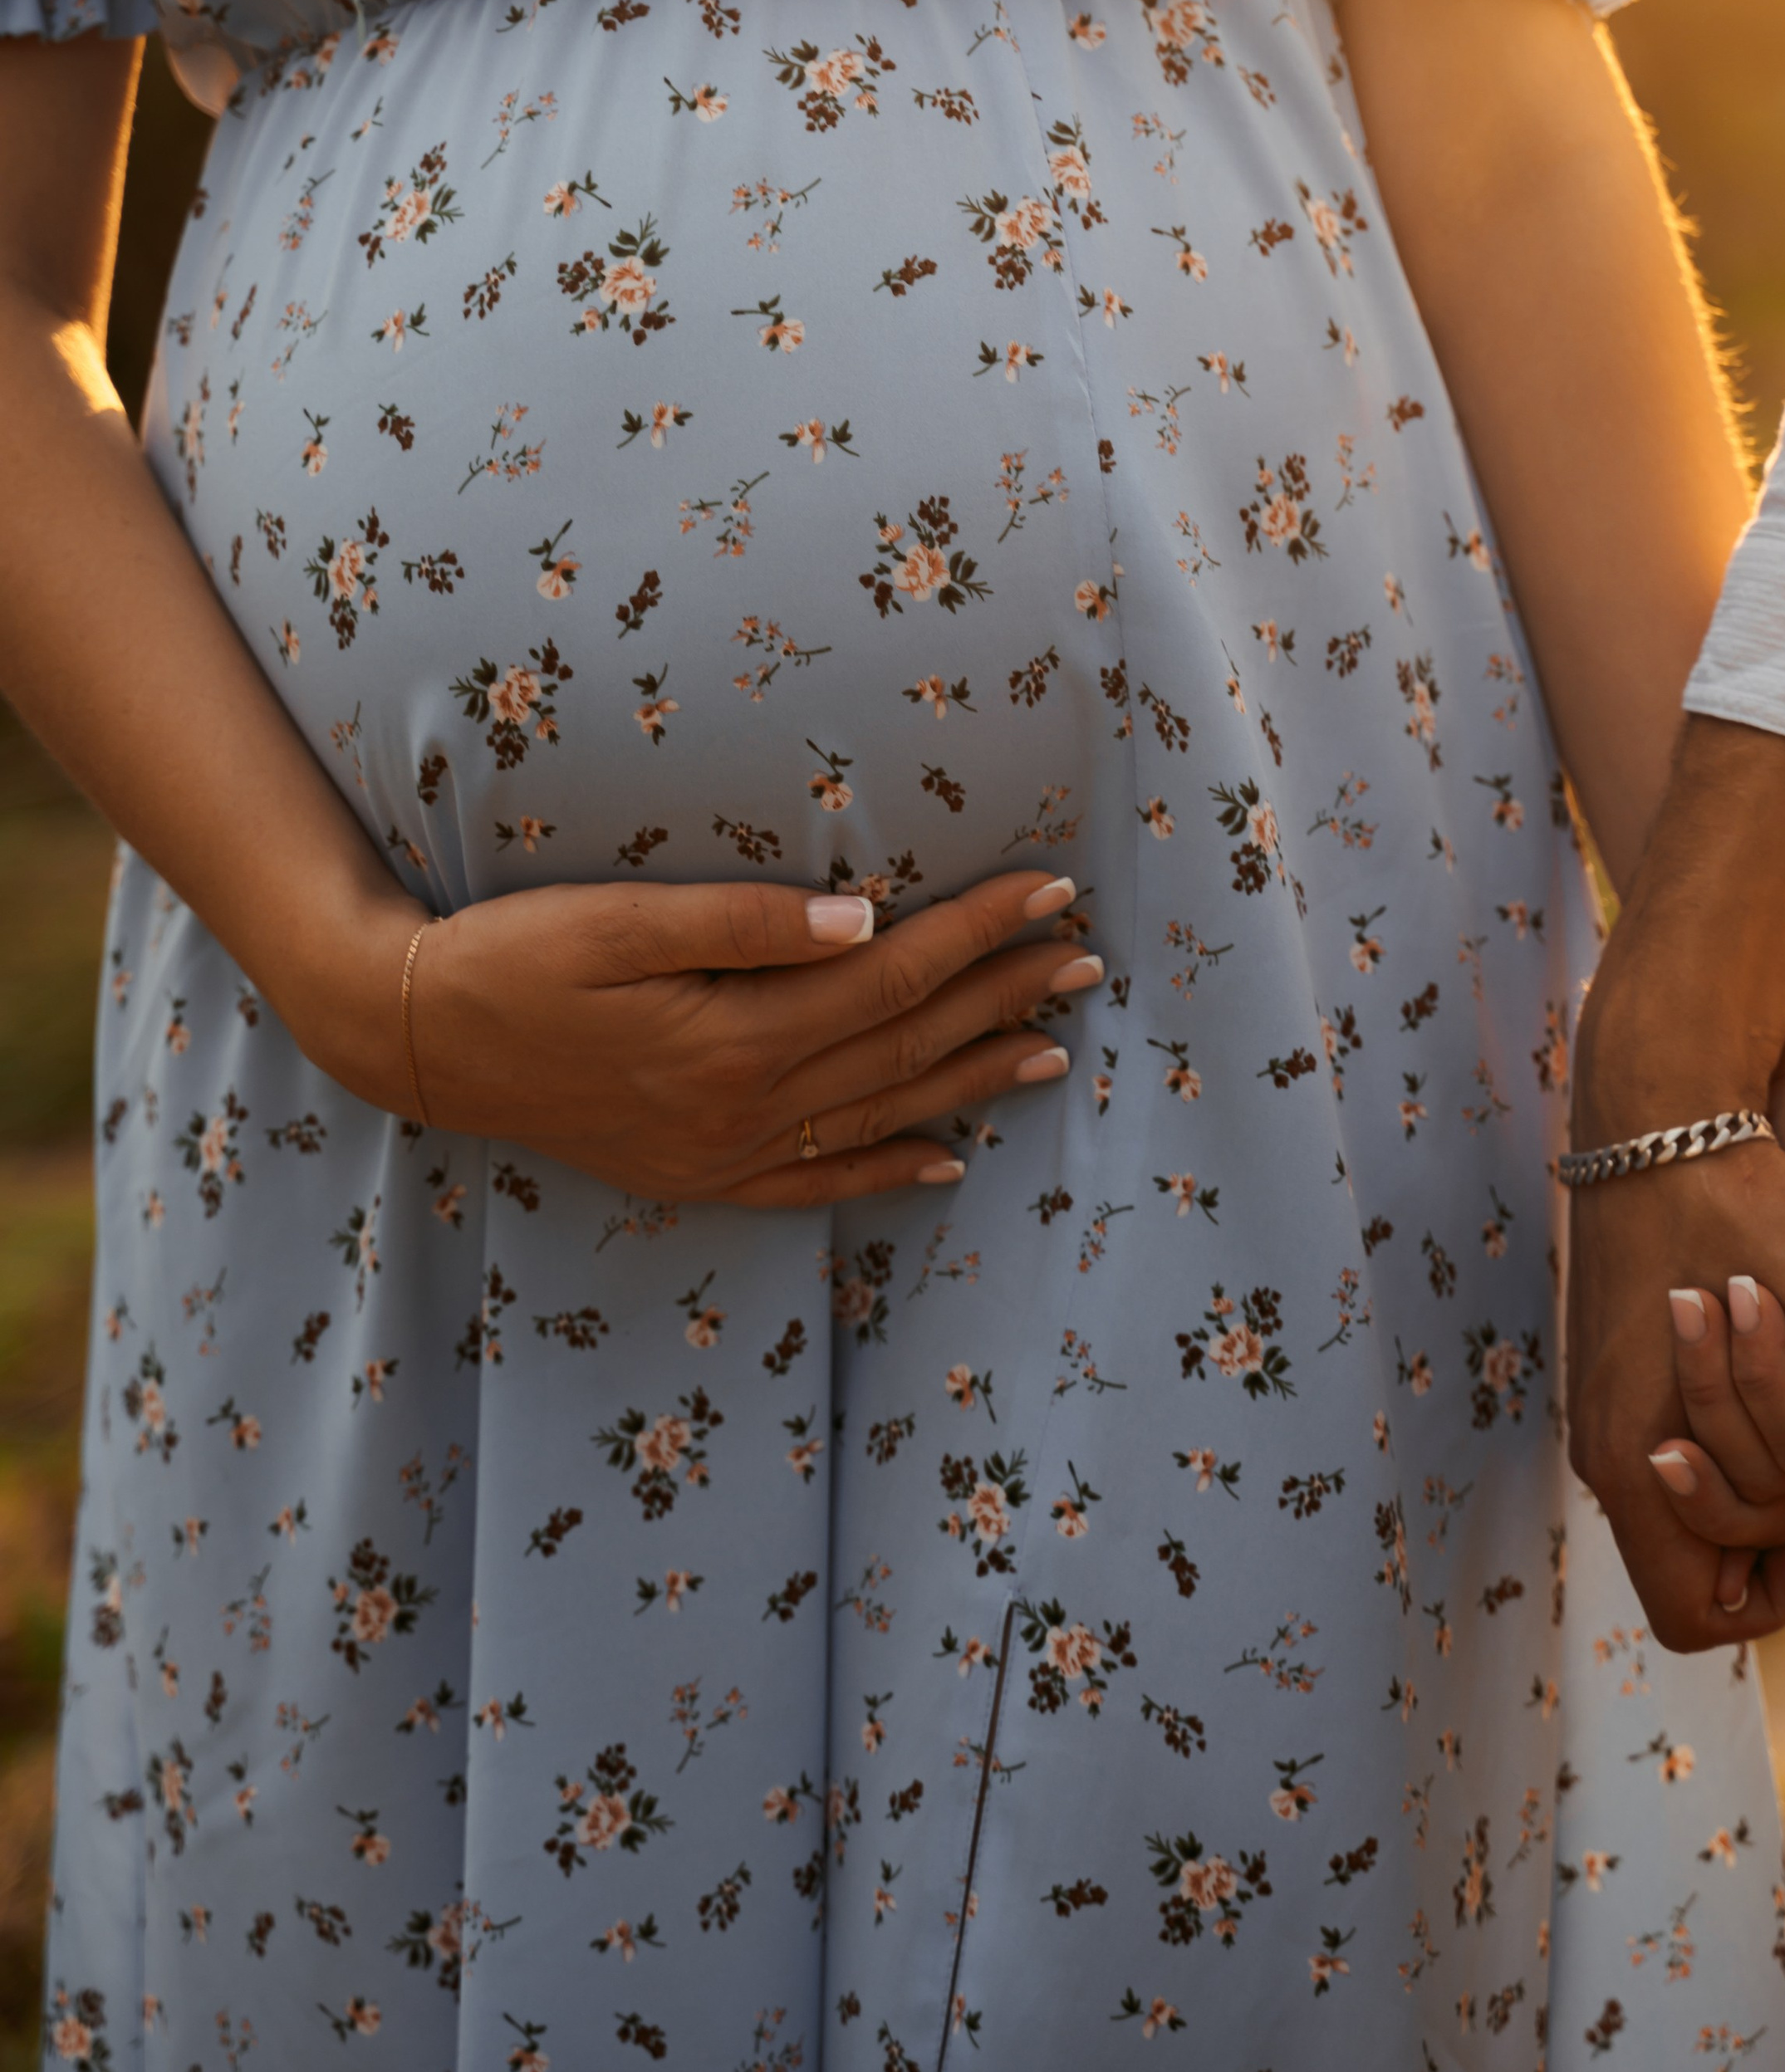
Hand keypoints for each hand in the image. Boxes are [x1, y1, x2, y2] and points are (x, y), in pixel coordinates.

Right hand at [317, 868, 1090, 1206]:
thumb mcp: (617, 924)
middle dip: (1004, 999)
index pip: (893, 977)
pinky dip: (887, 1171)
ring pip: (881, 1115)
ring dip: (974, 1078)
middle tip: (1086, 958)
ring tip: (1055, 1047)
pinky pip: (816, 1183)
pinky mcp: (695, 1173)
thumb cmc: (509, 958)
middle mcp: (744, 1109)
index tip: (1051, 888)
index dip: (979, 932)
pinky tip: (946, 1161)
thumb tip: (870, 916)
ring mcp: (723, 1153)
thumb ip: (746, 924)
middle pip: (906, 1047)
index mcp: (736, 1039)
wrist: (411, 1042)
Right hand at [1566, 1032, 1784, 1650]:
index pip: (1705, 1616)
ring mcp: (1605, 1404)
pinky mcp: (1618, 1363)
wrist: (1660, 1103)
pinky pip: (1692, 1430)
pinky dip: (1751, 1406)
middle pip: (1715, 1550)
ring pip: (1708, 1484)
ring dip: (1777, 1444)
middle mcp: (1606, 1447)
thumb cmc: (1742, 1205)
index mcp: (1638, 1458)